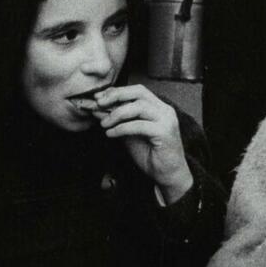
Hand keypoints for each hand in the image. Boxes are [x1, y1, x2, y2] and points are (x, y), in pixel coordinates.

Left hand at [96, 85, 192, 204]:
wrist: (167, 175)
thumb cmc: (150, 155)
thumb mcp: (130, 134)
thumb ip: (118, 121)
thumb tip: (98, 109)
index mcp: (158, 107)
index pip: (137, 91)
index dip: (117, 92)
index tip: (98, 98)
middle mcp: (165, 110)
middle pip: (139, 92)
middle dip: (116, 96)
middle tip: (98, 104)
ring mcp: (166, 120)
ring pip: (139, 107)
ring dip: (117, 113)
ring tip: (104, 124)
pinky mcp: (165, 133)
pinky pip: (139, 125)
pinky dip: (122, 128)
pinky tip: (111, 134)